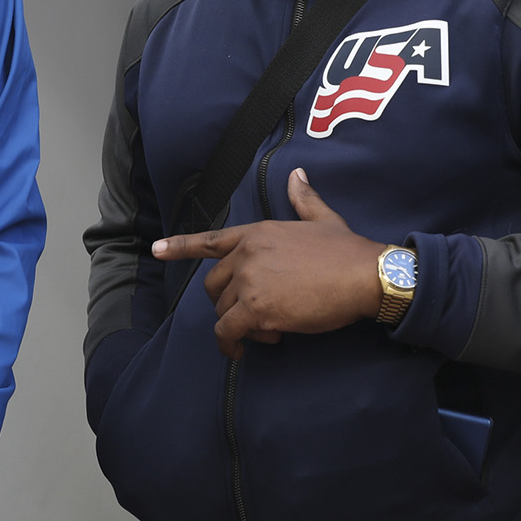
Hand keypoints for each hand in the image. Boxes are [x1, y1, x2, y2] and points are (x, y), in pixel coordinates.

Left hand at [153, 168, 387, 359]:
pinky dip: (235, 344)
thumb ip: (304, 200)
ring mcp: (249, 281)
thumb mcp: (322, 219)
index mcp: (257, 233)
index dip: (180, 247)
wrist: (364, 275)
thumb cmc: (347, 251)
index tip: (156, 251)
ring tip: (271, 328)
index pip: (210, 241)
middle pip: (214, 286)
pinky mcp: (257, 309)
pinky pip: (229, 332)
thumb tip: (297, 175)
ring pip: (223, 312)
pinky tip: (253, 345)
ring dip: (241, 325)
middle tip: (257, 315)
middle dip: (229, 303)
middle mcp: (247, 254)